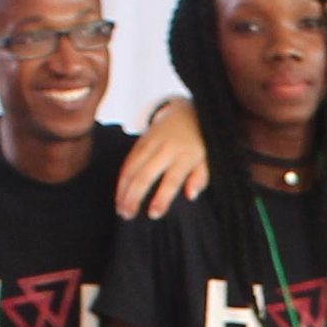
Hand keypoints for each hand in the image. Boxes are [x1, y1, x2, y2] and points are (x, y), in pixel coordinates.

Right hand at [115, 98, 207, 218]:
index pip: (172, 180)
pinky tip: (119, 193)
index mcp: (185, 155)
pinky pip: (128, 160)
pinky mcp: (141, 140)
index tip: (153, 214)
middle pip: (146, 174)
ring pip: (132, 166)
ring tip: (120, 208)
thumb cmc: (199, 142)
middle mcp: (166, 148)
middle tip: (128, 215)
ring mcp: (151, 142)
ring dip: (123, 189)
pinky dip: (122, 177)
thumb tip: (191, 195)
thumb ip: (200, 177)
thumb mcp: (208, 159)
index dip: (162, 198)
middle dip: (134, 196)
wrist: (186, 112)